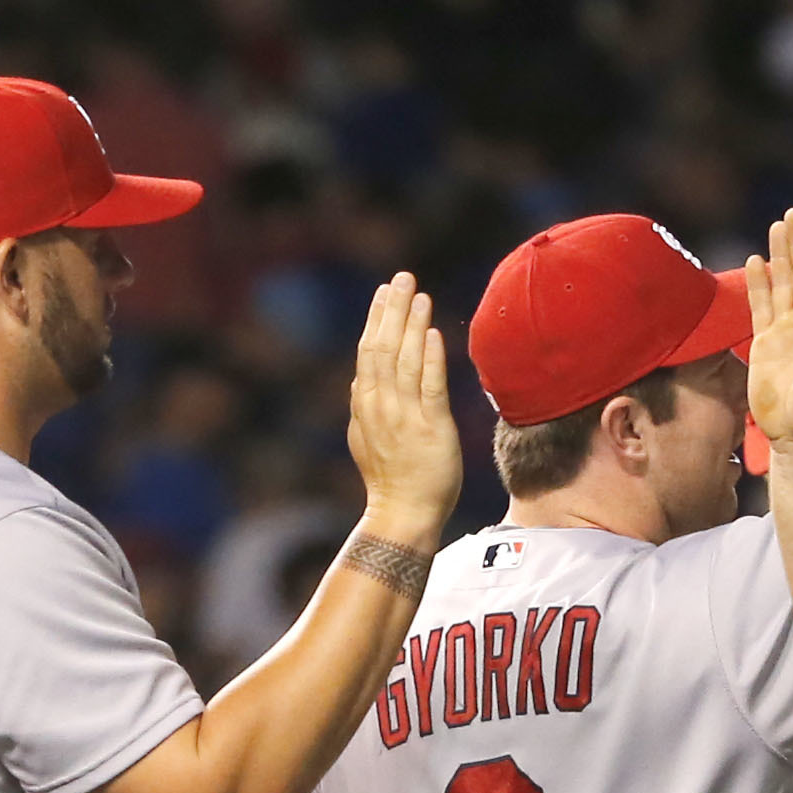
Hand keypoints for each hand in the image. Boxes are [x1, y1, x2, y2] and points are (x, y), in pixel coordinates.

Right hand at [342, 272, 459, 545]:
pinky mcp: (430, 427)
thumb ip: (363, 409)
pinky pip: (428, 386)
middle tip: (401, 278)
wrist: (402, 514)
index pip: (369, 353)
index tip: (383, 291)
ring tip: (419, 294)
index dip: (376, 319)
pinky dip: (429, 358)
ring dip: (411, 324)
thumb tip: (359, 382)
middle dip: (392, 310)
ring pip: (404, 360)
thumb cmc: (390, 481)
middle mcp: (380, 406)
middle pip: (383, 348)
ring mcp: (404, 416)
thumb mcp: (365, 440)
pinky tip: (433, 333)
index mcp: (365, 406)